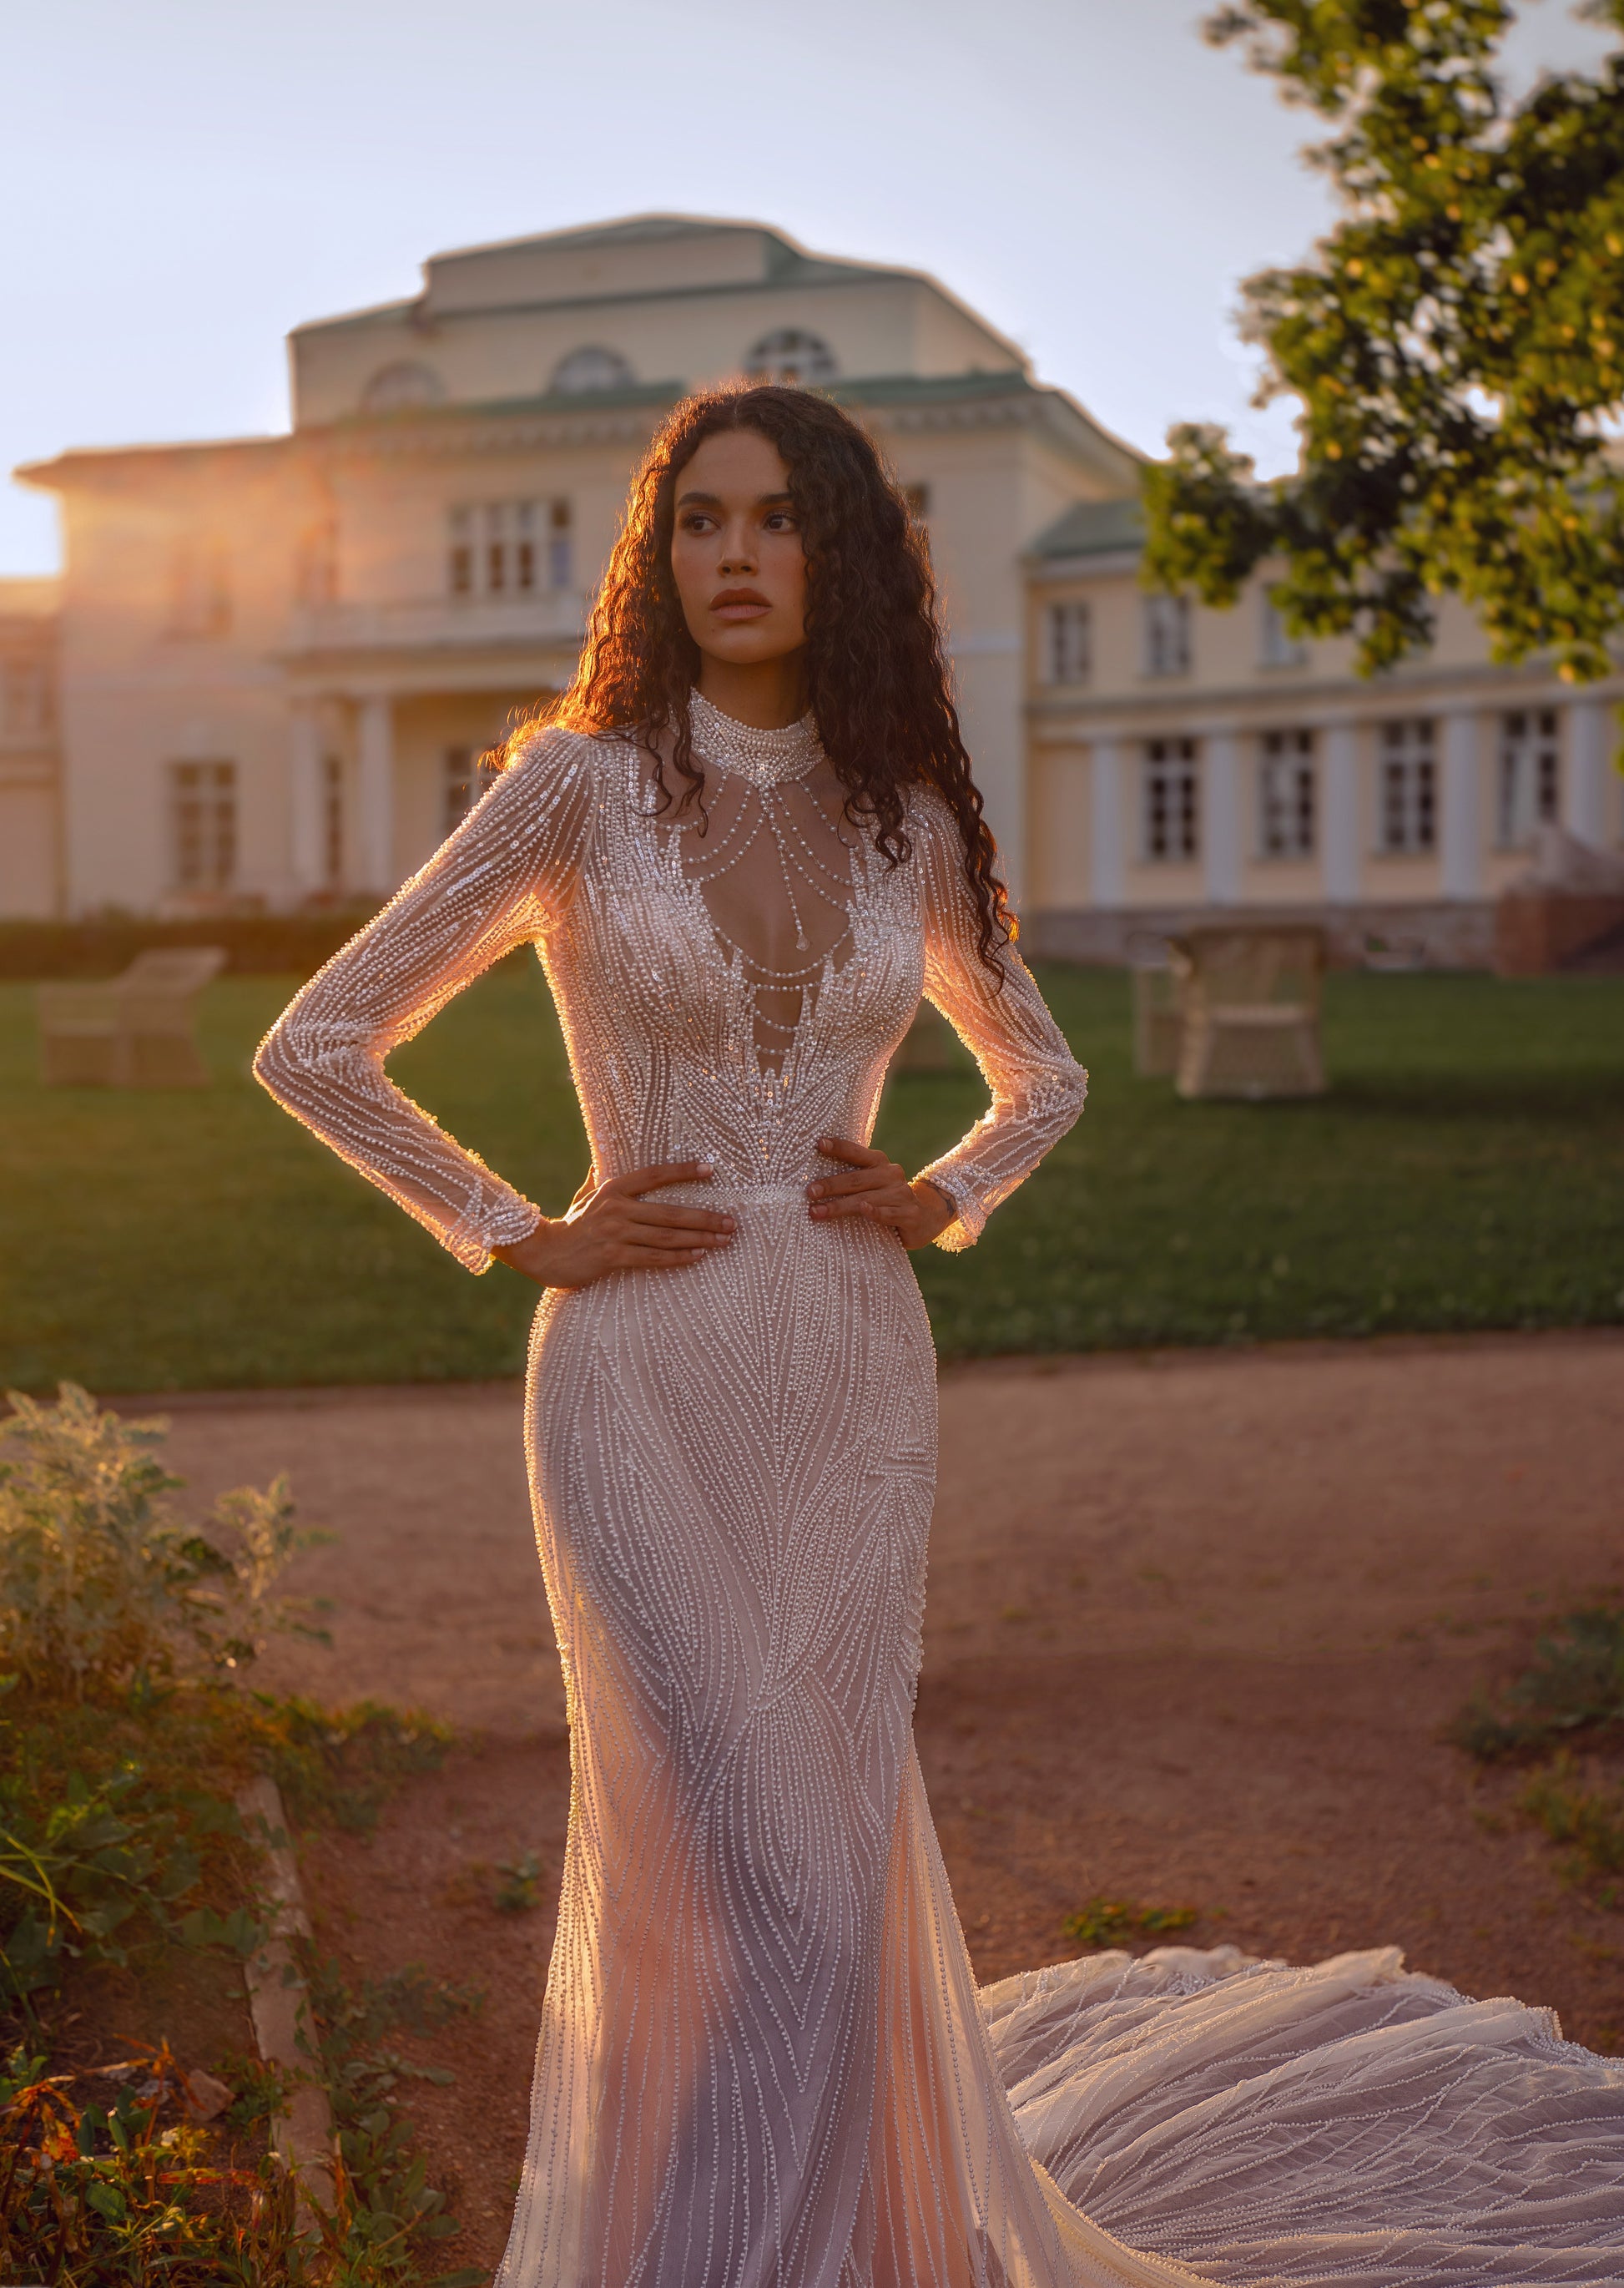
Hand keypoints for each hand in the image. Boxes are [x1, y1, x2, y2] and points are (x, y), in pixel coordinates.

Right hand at [491, 1161, 734, 1288]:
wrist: (544, 1254)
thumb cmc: (571, 1226)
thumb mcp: (584, 1197)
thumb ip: (597, 1179)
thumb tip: (601, 1158)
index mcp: (613, 1189)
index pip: (654, 1174)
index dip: (682, 1171)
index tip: (710, 1168)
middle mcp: (616, 1208)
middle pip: (670, 1212)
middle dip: (705, 1217)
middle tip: (732, 1221)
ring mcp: (615, 1233)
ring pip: (666, 1236)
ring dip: (699, 1239)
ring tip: (724, 1240)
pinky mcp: (613, 1257)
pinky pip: (653, 1258)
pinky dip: (678, 1257)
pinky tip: (699, 1256)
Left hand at [806, 1137, 955, 1249]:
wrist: (926, 1217)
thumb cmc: (887, 1200)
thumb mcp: (872, 1185)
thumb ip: (851, 1179)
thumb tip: (813, 1182)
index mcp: (879, 1163)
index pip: (856, 1152)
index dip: (838, 1147)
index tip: (819, 1144)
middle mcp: (890, 1175)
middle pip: (856, 1179)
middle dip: (831, 1185)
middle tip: (809, 1192)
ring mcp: (901, 1194)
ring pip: (867, 1198)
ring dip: (840, 1206)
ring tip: (817, 1212)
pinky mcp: (910, 1214)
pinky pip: (890, 1213)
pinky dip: (876, 1211)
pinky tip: (864, 1209)